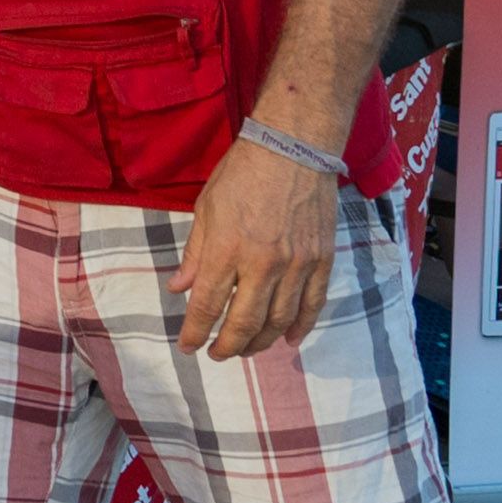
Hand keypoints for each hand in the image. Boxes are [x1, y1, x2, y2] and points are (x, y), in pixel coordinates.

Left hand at [171, 135, 341, 359]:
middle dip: (228, 346)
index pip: (207, 305)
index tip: (188, 347)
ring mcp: (297, 265)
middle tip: (217, 354)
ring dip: (260, 342)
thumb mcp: (206, 208)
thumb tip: (179, 288)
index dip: (195, 332)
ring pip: (279, 320)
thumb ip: (196, 254)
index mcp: (227, 250)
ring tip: (246, 349)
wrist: (294, 148)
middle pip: (245, 322)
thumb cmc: (243, 173)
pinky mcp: (322, 260)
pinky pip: (313, 304)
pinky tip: (288, 340)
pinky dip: (301, 327)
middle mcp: (263, 264)